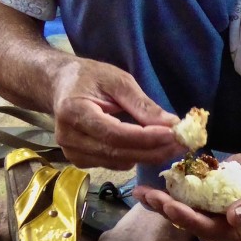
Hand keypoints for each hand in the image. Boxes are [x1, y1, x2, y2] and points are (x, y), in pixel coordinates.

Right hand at [50, 55, 182, 168]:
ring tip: (171, 145)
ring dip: (146, 155)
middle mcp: (68, 137)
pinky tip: (148, 146)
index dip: (144, 137)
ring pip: (116, 161)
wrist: (59, 84)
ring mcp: (71, 152)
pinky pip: (111, 163)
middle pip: (116, 152)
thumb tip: (172, 124)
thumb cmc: (90, 77)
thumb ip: (142, 104)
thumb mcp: (118, 80)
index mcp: (73, 111)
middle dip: (152, 150)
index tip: (172, 134)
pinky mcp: (78, 160)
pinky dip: (133, 156)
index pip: (114, 133)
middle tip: (180, 144)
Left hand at [134, 143, 240, 240]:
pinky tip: (149, 187)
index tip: (170, 206)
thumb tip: (234, 218)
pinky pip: (183, 199)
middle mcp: (220, 228)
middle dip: (167, 209)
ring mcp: (210, 214)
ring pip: (182, 212)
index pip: (208, 229)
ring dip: (161, 203)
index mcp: (238, 233)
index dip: (188, 218)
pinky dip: (167, 192)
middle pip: (189, 222)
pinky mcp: (203, 201)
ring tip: (140, 192)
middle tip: (148, 196)